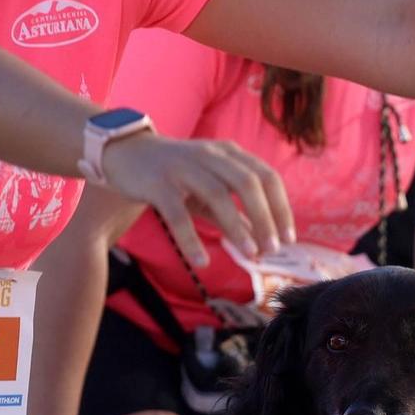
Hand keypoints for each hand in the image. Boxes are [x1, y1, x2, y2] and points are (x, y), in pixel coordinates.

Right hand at [98, 134, 295, 267]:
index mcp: (228, 154)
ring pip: (217, 195)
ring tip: (250, 254)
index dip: (281, 207)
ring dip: (237, 227)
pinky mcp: (158, 184)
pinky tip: (201, 261)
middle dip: (266, 217)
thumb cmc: (175, 174)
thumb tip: (261, 241)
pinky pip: (178, 214)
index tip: (288, 237)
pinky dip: (192, 239)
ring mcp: (183, 168)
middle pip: (247, 183)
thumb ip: (234, 212)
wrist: (126, 153)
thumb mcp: (209, 188)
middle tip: (273, 248)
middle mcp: (210, 156)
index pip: (266, 176)